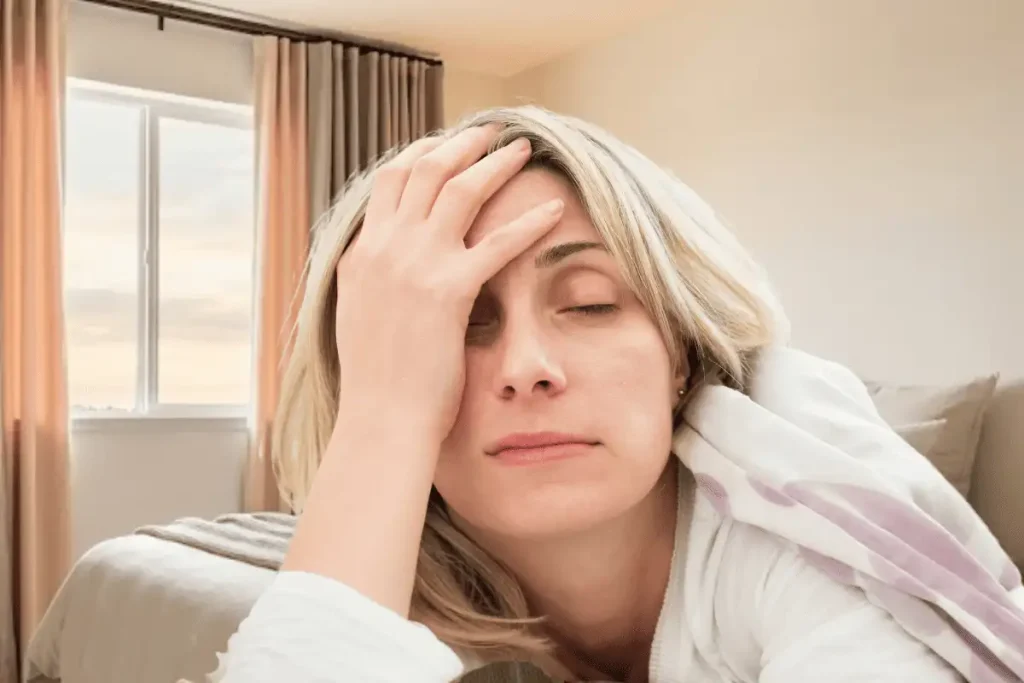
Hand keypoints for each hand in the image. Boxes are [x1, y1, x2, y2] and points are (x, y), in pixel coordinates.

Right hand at [333, 126, 564, 443]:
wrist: (380, 419)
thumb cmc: (378, 382)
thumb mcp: (361, 318)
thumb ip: (375, 280)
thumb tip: (390, 266)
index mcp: (362, 254)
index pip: (390, 181)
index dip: (422, 155)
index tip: (447, 146)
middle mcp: (385, 249)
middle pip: (424, 170)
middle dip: (460, 144)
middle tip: (491, 132)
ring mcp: (414, 265)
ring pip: (459, 190)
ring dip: (493, 163)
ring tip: (521, 151)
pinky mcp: (449, 290)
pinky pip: (498, 242)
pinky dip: (529, 220)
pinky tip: (554, 209)